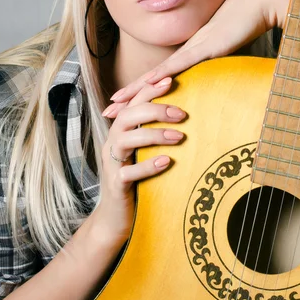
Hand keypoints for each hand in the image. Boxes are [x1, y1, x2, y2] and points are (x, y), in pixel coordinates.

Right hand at [91, 78, 184, 246]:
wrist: (116, 219)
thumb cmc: (137, 181)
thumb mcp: (146, 153)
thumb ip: (156, 134)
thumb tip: (188, 114)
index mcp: (121, 132)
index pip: (133, 103)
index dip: (150, 90)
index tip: (171, 80)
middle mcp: (113, 143)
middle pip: (127, 116)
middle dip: (155, 110)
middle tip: (182, 114)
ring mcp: (111, 164)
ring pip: (125, 140)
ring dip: (153, 135)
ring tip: (179, 137)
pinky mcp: (116, 185)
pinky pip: (128, 173)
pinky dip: (147, 165)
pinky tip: (167, 162)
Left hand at [108, 0, 290, 103]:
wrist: (263, 0)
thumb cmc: (255, 20)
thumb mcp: (240, 47)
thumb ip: (233, 61)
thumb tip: (237, 81)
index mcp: (196, 51)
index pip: (164, 74)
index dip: (143, 89)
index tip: (126, 103)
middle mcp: (190, 49)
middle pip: (153, 76)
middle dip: (130, 94)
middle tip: (108, 110)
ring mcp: (197, 46)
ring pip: (160, 72)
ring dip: (136, 89)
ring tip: (116, 103)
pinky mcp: (209, 45)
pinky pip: (183, 62)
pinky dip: (164, 74)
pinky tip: (147, 84)